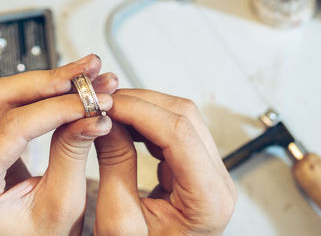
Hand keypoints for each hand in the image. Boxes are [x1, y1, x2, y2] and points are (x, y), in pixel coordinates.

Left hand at [0, 54, 118, 235]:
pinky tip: (70, 89)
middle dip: (49, 81)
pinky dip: (41, 96)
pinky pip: (6, 107)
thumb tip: (94, 114)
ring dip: (48, 82)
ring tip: (87, 75)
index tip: (92, 100)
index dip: (55, 107)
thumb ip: (72, 154)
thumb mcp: (61, 207)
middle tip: (89, 72)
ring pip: (3, 96)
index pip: (11, 127)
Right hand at [94, 90, 236, 235]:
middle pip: (185, 118)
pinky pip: (175, 132)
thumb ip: (114, 165)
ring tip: (107, 110)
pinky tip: (122, 123)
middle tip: (102, 100)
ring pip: (181, 118)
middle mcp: (218, 182)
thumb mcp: (119, 220)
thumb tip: (104, 119)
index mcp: (208, 200)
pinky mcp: (197, 170)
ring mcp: (211, 174)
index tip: (107, 103)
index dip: (139, 110)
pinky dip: (146, 122)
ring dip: (142, 108)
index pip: (179, 134)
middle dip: (140, 102)